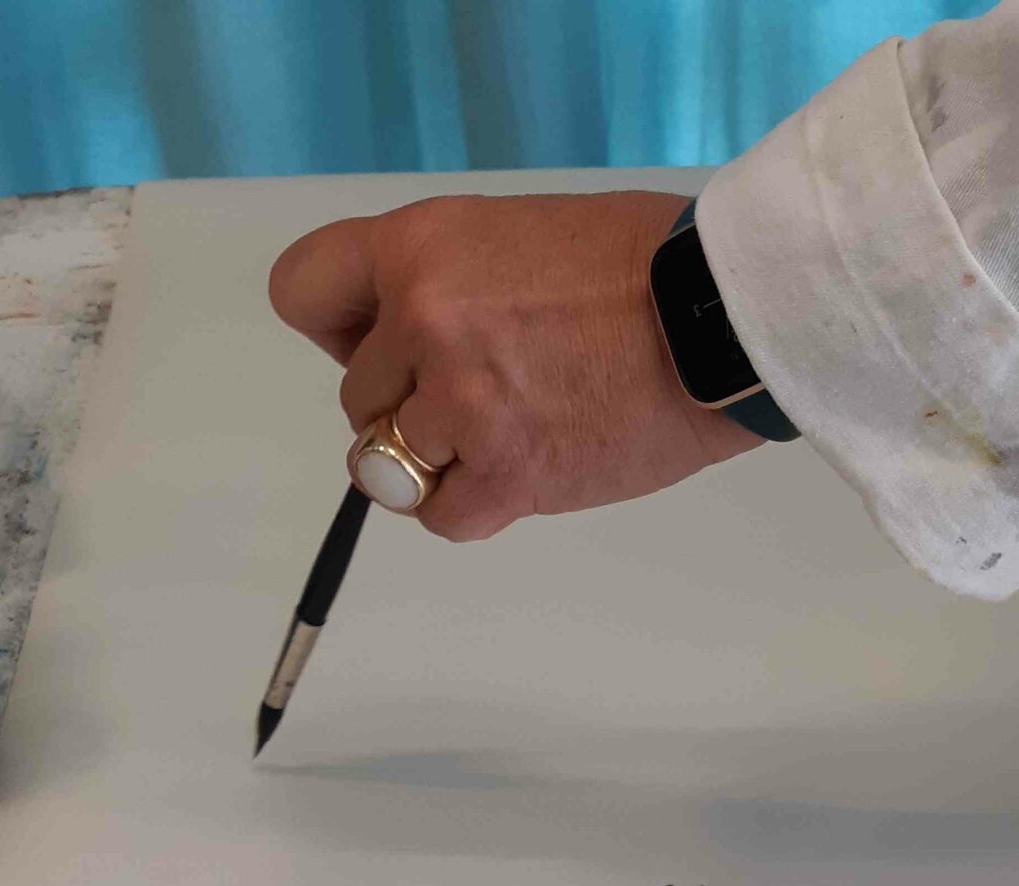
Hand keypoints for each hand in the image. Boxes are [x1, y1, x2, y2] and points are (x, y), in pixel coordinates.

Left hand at [268, 191, 759, 540]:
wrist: (714, 318)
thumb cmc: (635, 268)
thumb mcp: (512, 233)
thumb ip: (444, 284)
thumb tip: (400, 353)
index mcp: (421, 248)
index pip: (304, 294)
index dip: (339, 333)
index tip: (384, 347)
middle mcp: (425, 321)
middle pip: (358, 399)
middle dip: (409, 406)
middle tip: (487, 393)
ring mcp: (461, 403)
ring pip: (392, 466)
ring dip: (442, 463)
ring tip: (511, 434)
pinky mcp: (506, 473)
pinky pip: (444, 518)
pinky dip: (475, 508)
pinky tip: (522, 474)